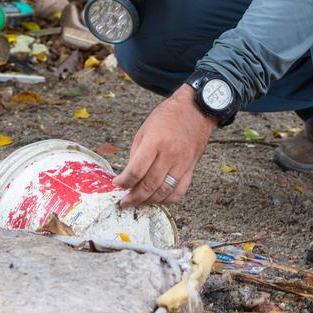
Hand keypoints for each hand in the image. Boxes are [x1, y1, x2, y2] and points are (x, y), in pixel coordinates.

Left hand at [114, 84, 213, 205]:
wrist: (195, 110)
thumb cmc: (167, 117)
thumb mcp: (145, 129)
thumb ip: (136, 154)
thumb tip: (129, 176)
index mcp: (155, 141)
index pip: (136, 171)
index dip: (124, 182)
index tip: (117, 184)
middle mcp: (170, 154)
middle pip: (149, 185)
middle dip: (134, 197)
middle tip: (124, 202)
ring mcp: (182, 163)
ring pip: (164, 192)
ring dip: (148, 201)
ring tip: (138, 202)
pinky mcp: (191, 168)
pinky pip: (179, 191)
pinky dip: (167, 200)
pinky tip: (157, 199)